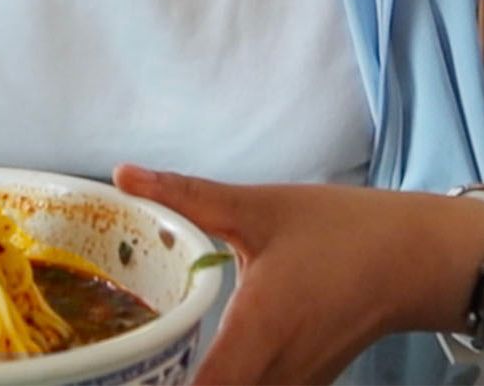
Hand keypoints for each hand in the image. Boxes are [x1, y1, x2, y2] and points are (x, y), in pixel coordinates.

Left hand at [114, 166, 483, 385]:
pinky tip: (197, 359)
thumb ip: (186, 195)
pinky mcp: (307, 380)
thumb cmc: (341, 232)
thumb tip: (123, 174)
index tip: (132, 365)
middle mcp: (282, 367)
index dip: (169, 385)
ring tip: (153, 354)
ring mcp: (299, 380)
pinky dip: (230, 380)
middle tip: (127, 350)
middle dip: (174, 380)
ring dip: (203, 380)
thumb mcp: (257, 207)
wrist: (416, 259)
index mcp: (264, 327)